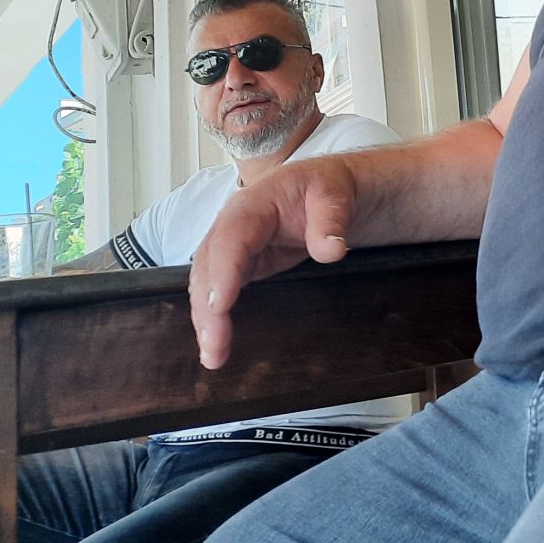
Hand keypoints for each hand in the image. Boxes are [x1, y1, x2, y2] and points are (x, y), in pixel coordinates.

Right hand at [189, 156, 360, 369]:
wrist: (331, 189)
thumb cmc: (329, 187)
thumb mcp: (336, 194)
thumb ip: (331, 220)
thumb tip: (331, 250)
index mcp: (253, 204)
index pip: (230, 239)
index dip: (222, 272)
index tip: (219, 305)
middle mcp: (234, 225)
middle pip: (209, 266)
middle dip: (207, 308)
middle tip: (214, 347)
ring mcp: (234, 246)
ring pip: (208, 282)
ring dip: (206, 318)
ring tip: (213, 356)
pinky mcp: (243, 263)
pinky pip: (220, 289)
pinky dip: (215, 315)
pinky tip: (217, 342)